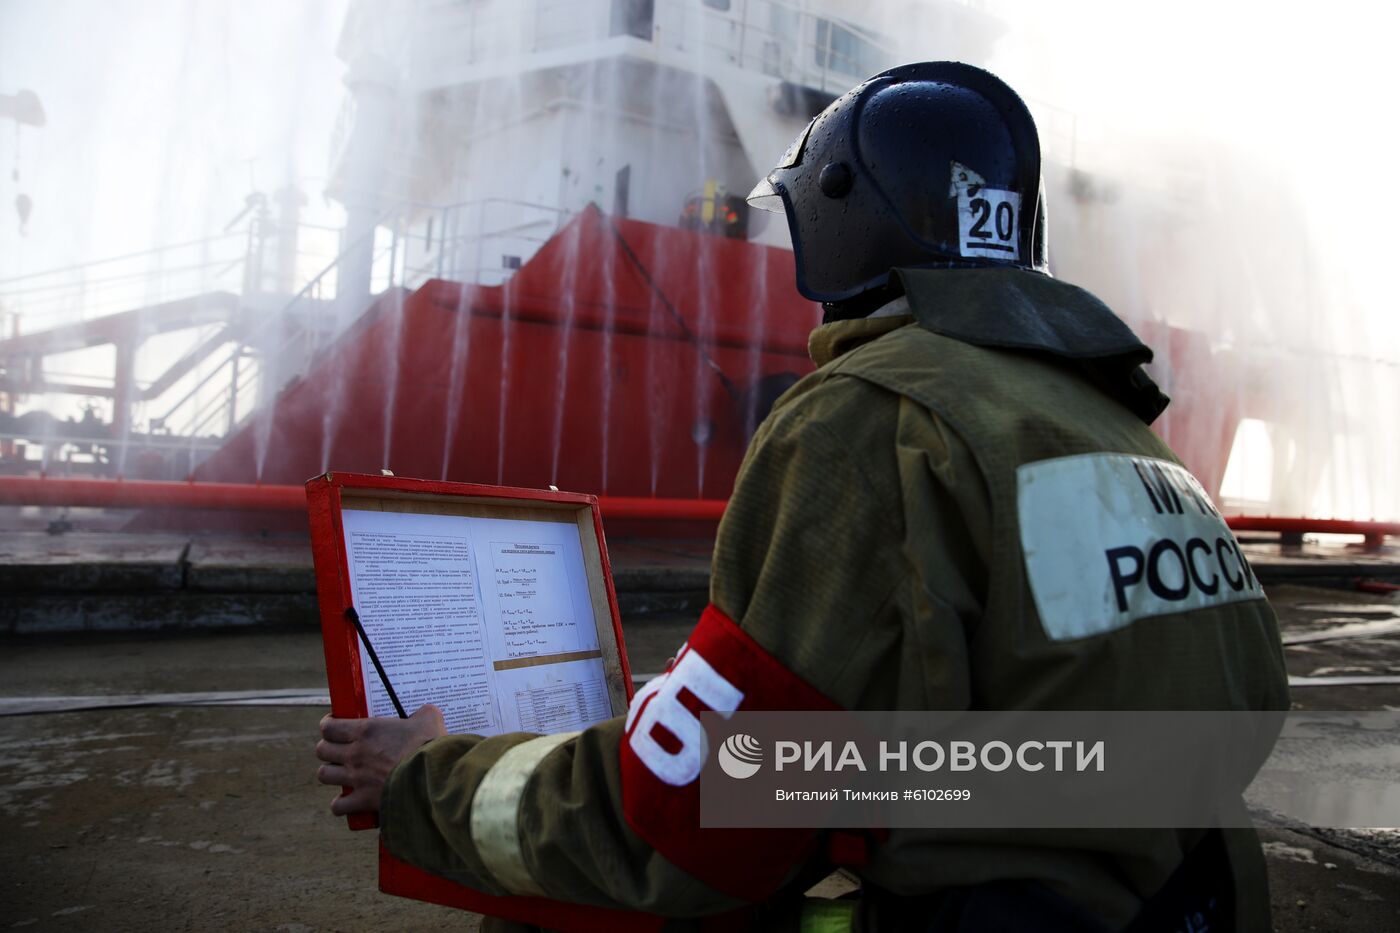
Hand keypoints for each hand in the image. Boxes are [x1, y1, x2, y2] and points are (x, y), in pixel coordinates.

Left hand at [315, 704, 446, 815]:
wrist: (431, 777)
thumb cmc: (429, 745)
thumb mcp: (429, 719)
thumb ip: (424, 713)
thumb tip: (426, 713)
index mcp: (366, 730)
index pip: (329, 727)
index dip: (328, 725)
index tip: (333, 725)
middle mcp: (355, 753)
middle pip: (322, 750)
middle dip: (327, 749)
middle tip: (339, 749)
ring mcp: (356, 778)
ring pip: (324, 775)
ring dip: (331, 773)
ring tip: (342, 773)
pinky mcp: (363, 800)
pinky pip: (338, 806)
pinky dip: (340, 804)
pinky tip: (348, 801)